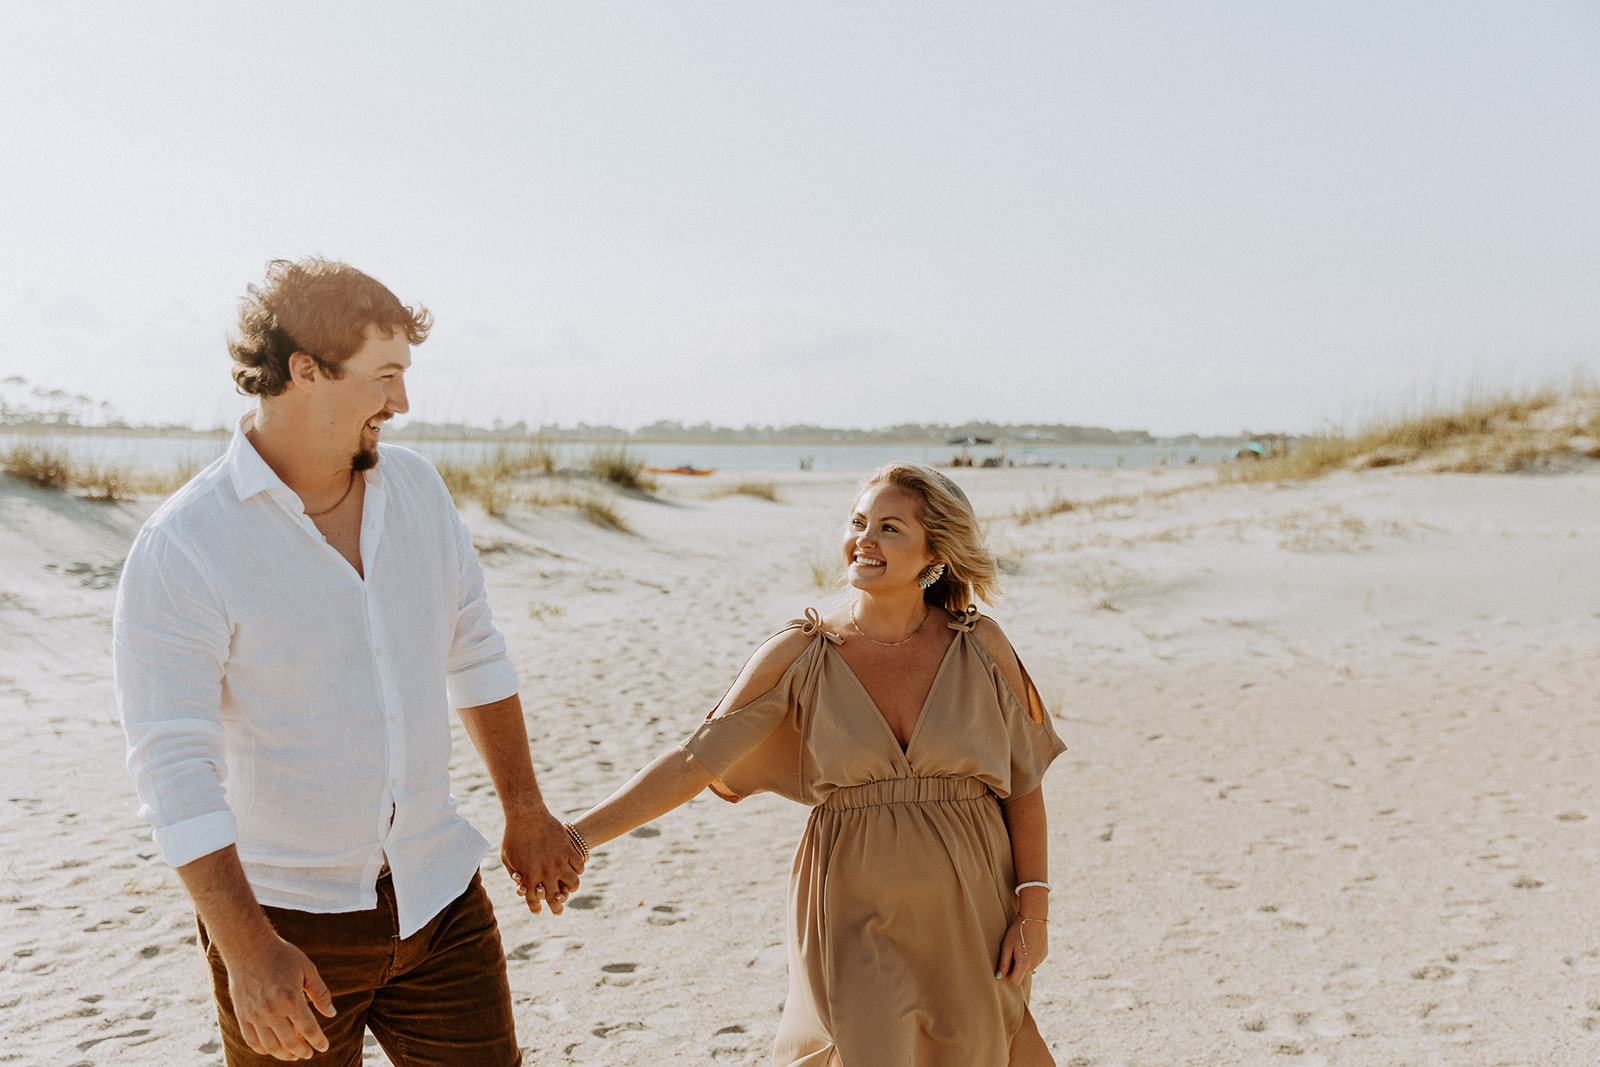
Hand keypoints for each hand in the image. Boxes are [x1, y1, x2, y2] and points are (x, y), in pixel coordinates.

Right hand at [223, 934, 335, 1059]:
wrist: (248, 946)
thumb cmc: (281, 955)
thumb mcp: (307, 969)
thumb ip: (320, 993)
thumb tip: (331, 1014)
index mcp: (291, 998)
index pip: (308, 1029)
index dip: (318, 1041)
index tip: (323, 1046)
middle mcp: (272, 1010)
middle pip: (290, 1042)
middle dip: (302, 1051)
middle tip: (308, 1053)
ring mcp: (254, 1014)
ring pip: (270, 1046)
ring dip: (283, 1054)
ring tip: (293, 1054)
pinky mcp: (242, 1014)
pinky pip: (251, 1040)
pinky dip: (262, 1049)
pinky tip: (271, 1049)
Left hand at [501, 804, 584, 915]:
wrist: (526, 814)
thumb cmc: (512, 836)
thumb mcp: (507, 858)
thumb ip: (515, 874)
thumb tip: (520, 885)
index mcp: (529, 877)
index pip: (534, 901)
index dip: (536, 908)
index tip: (538, 910)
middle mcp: (546, 873)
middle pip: (555, 898)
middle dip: (556, 908)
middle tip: (558, 909)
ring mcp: (559, 861)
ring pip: (573, 884)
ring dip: (571, 888)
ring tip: (569, 888)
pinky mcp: (568, 849)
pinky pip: (580, 866)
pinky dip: (578, 870)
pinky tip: (574, 869)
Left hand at [996, 917, 1047, 984]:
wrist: (1033, 918)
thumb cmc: (1017, 931)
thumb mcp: (1007, 946)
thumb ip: (1003, 963)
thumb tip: (999, 977)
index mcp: (1024, 963)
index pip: (1015, 980)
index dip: (1008, 975)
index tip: (1006, 964)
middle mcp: (1034, 964)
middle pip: (1022, 974)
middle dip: (1015, 967)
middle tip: (1012, 952)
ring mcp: (1040, 959)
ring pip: (1028, 968)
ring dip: (1023, 962)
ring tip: (1020, 947)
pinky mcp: (1044, 954)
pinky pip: (1035, 961)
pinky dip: (1030, 957)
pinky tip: (1028, 945)